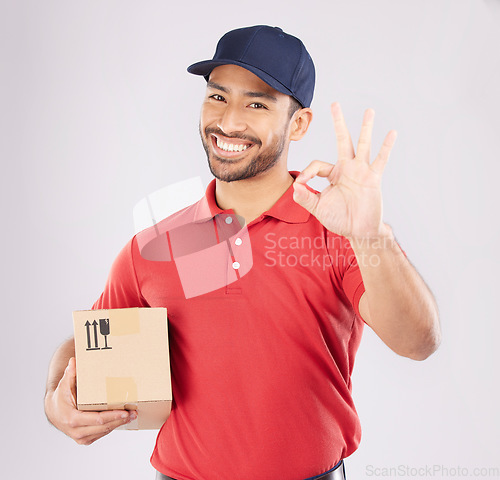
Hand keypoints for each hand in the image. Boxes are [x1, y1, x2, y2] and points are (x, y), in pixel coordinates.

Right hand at [44, 357, 136, 444]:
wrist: (53, 411)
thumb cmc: (61, 396)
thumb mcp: (64, 384)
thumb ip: (70, 373)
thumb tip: (73, 361)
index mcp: (73, 419)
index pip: (97, 419)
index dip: (112, 416)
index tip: (125, 412)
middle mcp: (76, 431)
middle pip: (103, 427)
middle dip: (120, 420)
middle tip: (134, 413)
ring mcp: (80, 437)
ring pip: (104, 432)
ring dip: (118, 424)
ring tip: (132, 416)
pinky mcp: (84, 439)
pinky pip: (101, 434)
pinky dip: (111, 427)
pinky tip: (121, 420)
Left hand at [293, 102, 396, 239]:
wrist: (358, 231)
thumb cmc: (339, 219)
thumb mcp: (318, 208)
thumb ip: (305, 197)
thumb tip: (294, 186)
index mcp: (333, 175)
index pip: (317, 164)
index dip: (307, 172)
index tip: (302, 182)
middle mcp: (347, 169)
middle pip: (342, 141)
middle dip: (338, 123)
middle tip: (335, 104)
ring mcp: (361, 171)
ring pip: (362, 145)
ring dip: (365, 128)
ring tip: (369, 111)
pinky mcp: (373, 178)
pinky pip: (380, 160)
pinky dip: (387, 147)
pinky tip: (392, 133)